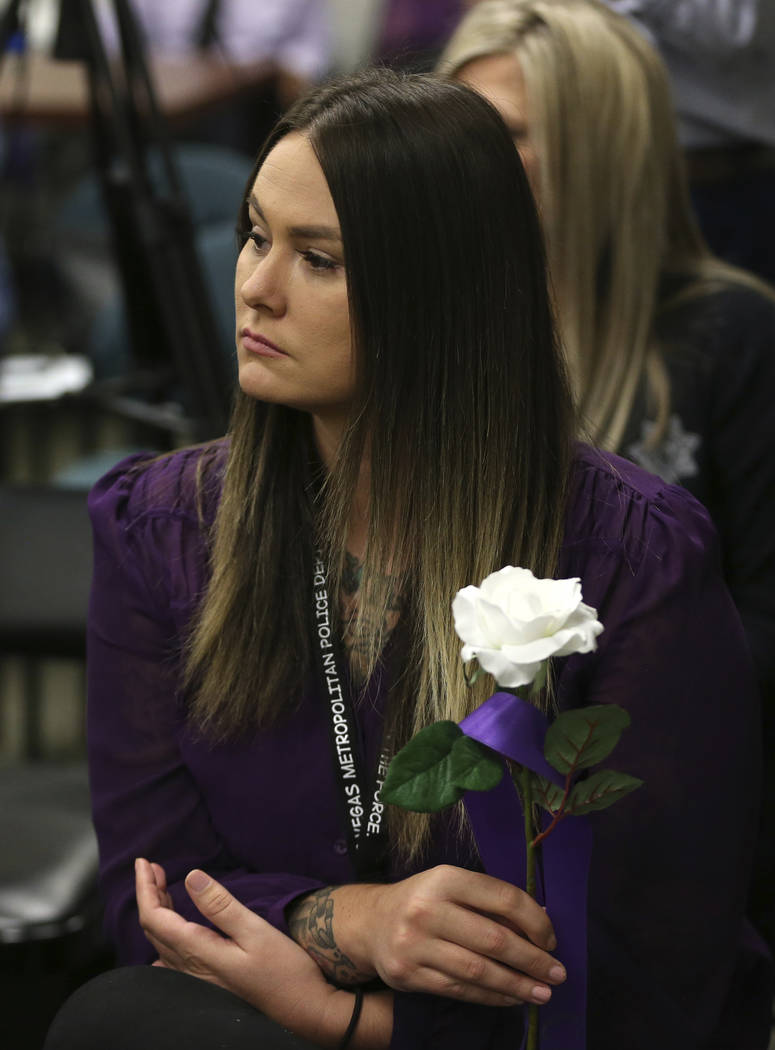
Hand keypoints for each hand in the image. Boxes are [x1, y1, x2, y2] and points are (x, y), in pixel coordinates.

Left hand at [134, 858, 368, 1046]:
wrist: (300, 1009)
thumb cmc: (283, 969)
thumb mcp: (255, 930)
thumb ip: (220, 905)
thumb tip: (190, 876)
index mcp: (197, 951)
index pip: (154, 918)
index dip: (144, 888)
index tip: (144, 861)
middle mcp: (189, 967)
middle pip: (154, 929)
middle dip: (149, 894)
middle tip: (153, 866)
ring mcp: (196, 978)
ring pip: (162, 941)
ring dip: (158, 911)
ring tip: (161, 886)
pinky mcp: (207, 982)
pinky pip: (172, 955)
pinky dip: (166, 931)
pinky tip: (173, 928)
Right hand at [303, 866, 565, 1006]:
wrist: (371, 922)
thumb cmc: (424, 900)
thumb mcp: (451, 886)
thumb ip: (488, 902)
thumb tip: (539, 929)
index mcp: (445, 878)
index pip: (502, 898)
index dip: (535, 921)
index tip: (552, 940)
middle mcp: (427, 909)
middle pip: (493, 940)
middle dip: (532, 960)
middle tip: (557, 973)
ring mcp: (415, 944)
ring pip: (478, 971)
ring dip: (517, 985)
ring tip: (542, 993)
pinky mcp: (408, 975)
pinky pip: (460, 990)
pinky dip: (491, 996)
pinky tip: (511, 997)